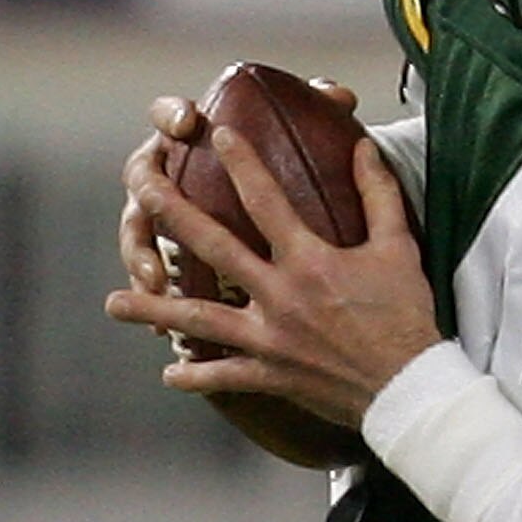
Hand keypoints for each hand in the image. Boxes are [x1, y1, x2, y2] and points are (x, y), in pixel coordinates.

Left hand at [107, 116, 438, 431]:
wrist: (407, 388)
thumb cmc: (406, 316)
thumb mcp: (399, 248)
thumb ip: (378, 195)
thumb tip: (363, 147)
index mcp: (309, 259)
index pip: (266, 198)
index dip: (241, 161)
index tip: (216, 133)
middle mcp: (279, 294)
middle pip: (212, 247)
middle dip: (170, 213)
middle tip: (138, 187)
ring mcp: (269, 337)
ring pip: (199, 319)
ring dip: (154, 309)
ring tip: (113, 304)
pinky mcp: (271, 373)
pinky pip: (225, 376)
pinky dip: (197, 376)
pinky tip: (169, 373)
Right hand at [115, 84, 359, 295]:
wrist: (240, 190)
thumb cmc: (284, 165)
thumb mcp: (306, 140)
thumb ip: (320, 110)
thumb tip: (342, 94)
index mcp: (192, 142)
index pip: (170, 118)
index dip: (171, 114)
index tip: (190, 120)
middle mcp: (170, 180)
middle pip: (143, 181)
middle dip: (148, 188)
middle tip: (155, 190)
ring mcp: (162, 227)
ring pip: (139, 239)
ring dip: (140, 257)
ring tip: (153, 281)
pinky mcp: (167, 268)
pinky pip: (155, 289)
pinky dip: (158, 310)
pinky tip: (167, 340)